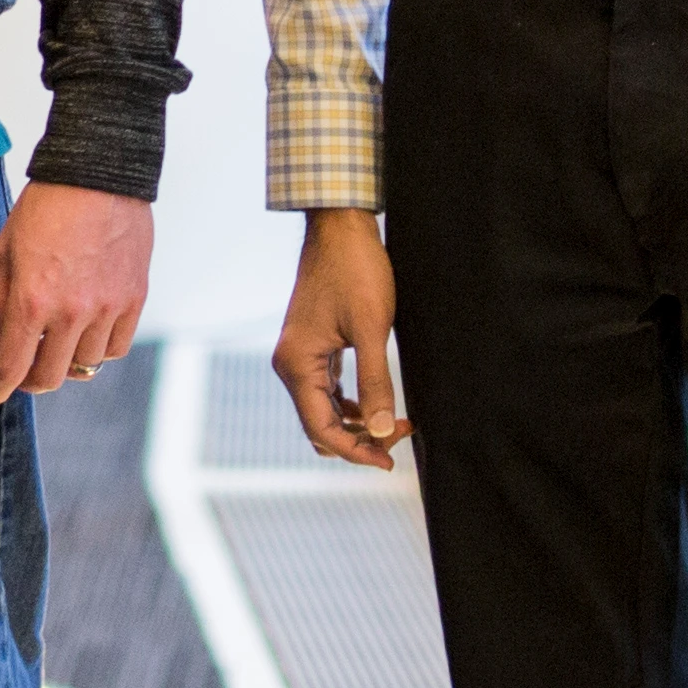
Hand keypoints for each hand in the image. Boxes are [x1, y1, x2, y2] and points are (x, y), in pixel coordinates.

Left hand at [0, 179, 153, 405]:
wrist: (98, 174)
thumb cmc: (46, 207)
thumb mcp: (6, 251)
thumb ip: (2, 301)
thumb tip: (5, 339)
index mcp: (34, 301)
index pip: (13, 367)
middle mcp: (73, 313)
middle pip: (51, 376)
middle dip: (30, 381)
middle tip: (22, 370)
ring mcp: (108, 308)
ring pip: (87, 366)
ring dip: (66, 362)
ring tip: (57, 343)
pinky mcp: (134, 299)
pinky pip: (116, 347)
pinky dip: (99, 349)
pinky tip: (87, 333)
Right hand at [272, 208, 407, 468]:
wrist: (341, 228)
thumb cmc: (355, 271)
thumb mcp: (372, 329)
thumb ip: (376, 383)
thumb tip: (382, 431)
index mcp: (297, 364)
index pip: (322, 428)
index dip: (356, 451)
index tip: (389, 459)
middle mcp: (290, 365)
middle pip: (319, 425)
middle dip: (358, 439)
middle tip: (398, 439)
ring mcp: (299, 356)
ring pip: (323, 410)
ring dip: (357, 423)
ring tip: (395, 423)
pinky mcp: (311, 348)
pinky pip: (326, 391)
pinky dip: (350, 404)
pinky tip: (377, 405)